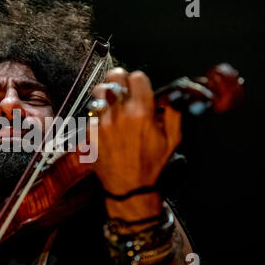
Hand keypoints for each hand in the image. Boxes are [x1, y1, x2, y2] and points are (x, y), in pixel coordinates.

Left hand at [89, 67, 181, 218]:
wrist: (129, 187)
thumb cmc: (151, 165)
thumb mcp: (172, 139)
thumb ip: (173, 113)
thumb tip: (172, 95)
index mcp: (141, 114)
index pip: (137, 77)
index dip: (140, 80)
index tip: (140, 87)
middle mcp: (120, 115)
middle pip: (114, 77)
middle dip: (121, 79)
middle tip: (124, 87)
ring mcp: (102, 123)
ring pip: (99, 91)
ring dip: (106, 92)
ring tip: (112, 101)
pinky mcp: (91, 133)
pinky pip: (91, 112)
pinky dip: (97, 112)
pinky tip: (105, 119)